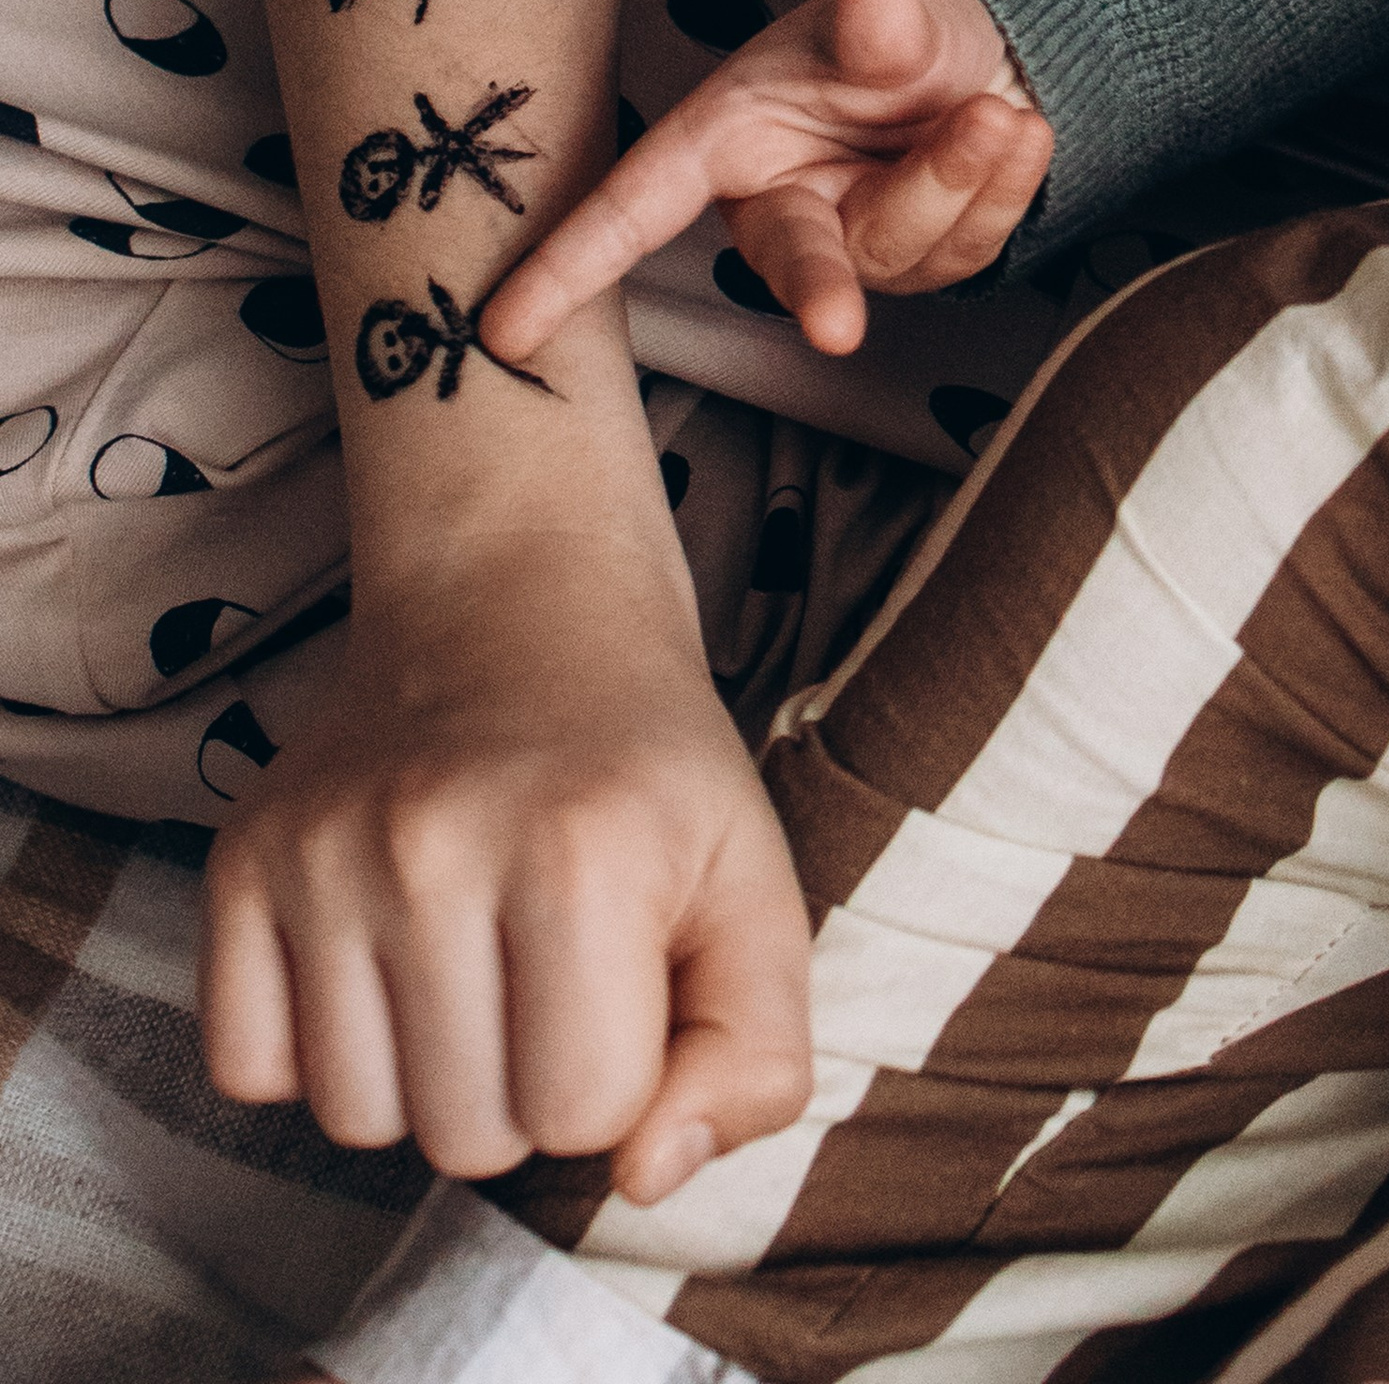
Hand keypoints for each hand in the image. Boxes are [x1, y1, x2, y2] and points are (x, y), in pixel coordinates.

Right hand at [199, 578, 810, 1200]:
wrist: (515, 601)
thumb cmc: (645, 767)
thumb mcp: (754, 886)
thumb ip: (754, 1056)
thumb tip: (641, 1180)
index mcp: (583, 854)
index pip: (585, 1119)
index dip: (619, 1073)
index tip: (622, 981)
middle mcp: (434, 845)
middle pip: (467, 1138)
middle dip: (522, 1084)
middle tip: (543, 968)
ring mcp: (323, 850)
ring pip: (358, 1121)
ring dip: (421, 1076)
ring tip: (466, 961)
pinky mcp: (240, 857)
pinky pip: (248, 1069)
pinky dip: (313, 1049)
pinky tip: (377, 960)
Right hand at [479, 0, 1052, 361]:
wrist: (983, 49)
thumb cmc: (899, 26)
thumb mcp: (891, 11)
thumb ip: (882, 23)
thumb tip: (882, 6)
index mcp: (727, 138)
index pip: (634, 208)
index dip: (568, 264)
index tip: (503, 331)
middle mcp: (780, 203)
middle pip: (791, 264)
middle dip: (819, 292)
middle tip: (838, 332)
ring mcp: (851, 245)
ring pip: (901, 252)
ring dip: (962, 180)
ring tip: (999, 110)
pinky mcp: (919, 266)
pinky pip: (969, 251)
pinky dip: (1006, 187)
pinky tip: (1018, 131)